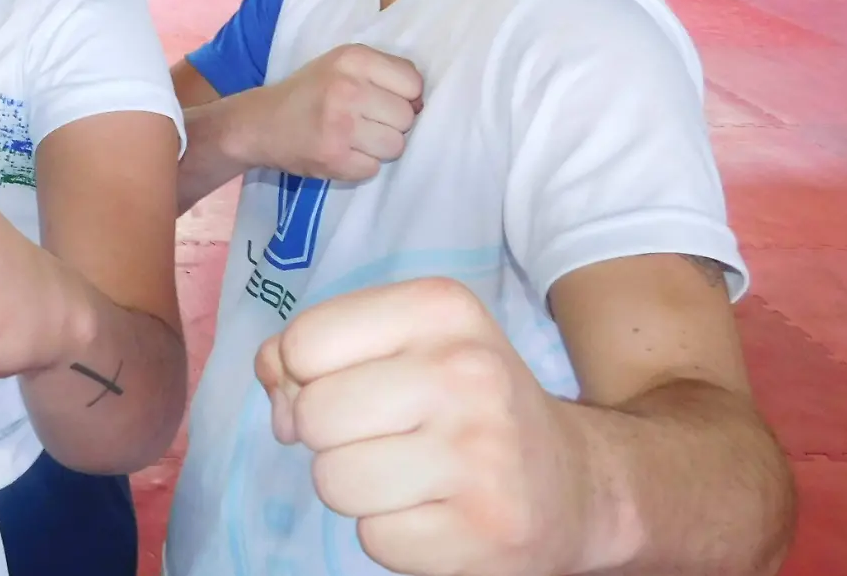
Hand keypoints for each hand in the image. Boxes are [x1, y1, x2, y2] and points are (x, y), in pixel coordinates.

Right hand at [234, 43, 421, 180]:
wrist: (258, 124)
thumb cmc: (309, 92)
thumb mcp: (341, 65)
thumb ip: (382, 74)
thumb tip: (422, 104)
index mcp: (353, 59)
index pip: (413, 83)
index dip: (404, 96)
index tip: (382, 101)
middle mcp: (347, 88)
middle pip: (406, 117)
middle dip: (391, 124)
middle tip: (364, 122)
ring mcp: (340, 125)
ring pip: (395, 146)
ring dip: (379, 148)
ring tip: (353, 139)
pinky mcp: (333, 158)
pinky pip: (373, 169)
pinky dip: (360, 166)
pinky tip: (341, 153)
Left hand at [256, 277, 586, 575]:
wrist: (573, 485)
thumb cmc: (462, 407)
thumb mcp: (401, 346)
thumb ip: (317, 349)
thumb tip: (272, 377)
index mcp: (442, 308)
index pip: (305, 342)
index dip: (302, 377)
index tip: (347, 390)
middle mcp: (467, 371)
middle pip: (313, 415)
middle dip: (329, 437)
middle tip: (384, 439)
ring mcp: (481, 453)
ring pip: (333, 480)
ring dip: (355, 488)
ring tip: (409, 477)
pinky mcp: (485, 530)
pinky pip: (372, 539)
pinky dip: (391, 535)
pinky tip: (435, 514)